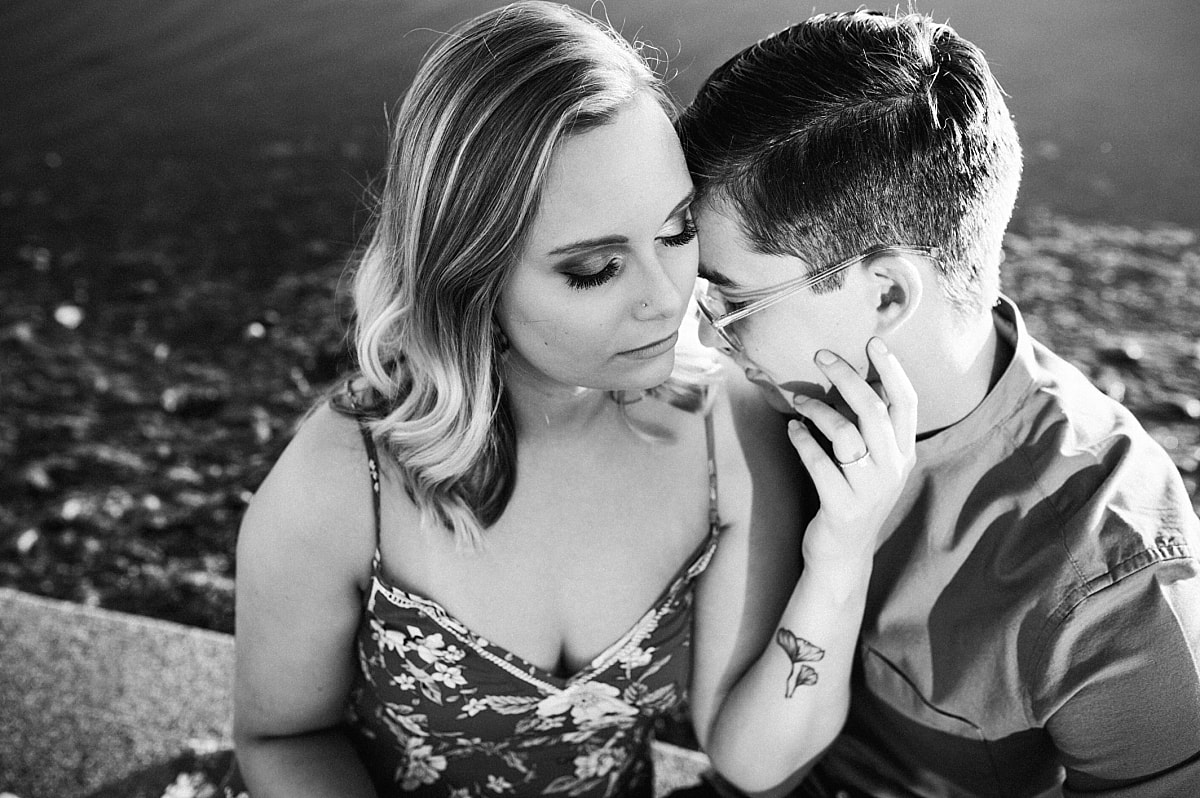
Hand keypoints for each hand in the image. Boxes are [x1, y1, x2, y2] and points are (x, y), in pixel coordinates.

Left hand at [787, 338, 916, 564]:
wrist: (842, 556)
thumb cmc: (852, 496)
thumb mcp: (872, 462)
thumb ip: (870, 426)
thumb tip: (856, 376)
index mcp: (903, 454)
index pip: (907, 403)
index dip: (892, 370)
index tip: (873, 341)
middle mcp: (892, 469)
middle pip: (875, 411)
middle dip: (847, 376)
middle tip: (821, 355)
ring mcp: (869, 490)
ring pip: (846, 435)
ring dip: (818, 410)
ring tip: (797, 400)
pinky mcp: (842, 507)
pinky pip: (819, 463)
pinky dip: (802, 440)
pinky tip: (792, 429)